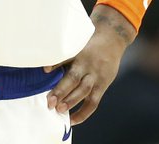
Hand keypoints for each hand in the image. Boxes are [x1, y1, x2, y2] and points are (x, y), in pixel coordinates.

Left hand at [45, 5, 135, 124]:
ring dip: (71, 102)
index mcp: (80, 53)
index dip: (55, 67)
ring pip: (84, 91)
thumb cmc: (89, 42)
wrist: (113, 38)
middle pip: (74, 79)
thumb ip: (62, 57)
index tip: (45, 74)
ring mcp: (97, 76)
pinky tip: (73, 120)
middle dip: (61, 92)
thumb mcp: (77, 44)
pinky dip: (84, 112)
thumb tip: (45, 69)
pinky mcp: (103, 85)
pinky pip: (94, 102)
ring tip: (60, 111)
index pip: (66, 61)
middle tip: (50, 103)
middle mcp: (89, 65)